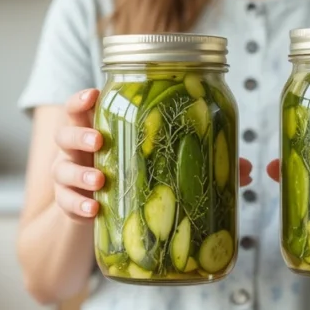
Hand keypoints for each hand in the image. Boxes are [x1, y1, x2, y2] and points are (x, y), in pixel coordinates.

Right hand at [52, 89, 253, 221]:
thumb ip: (197, 161)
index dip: (82, 98)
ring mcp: (70, 177)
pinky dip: (78, 207)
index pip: (81, 106)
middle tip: (99, 142)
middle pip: (66, 133)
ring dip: (79, 175)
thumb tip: (247, 170)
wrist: (101, 215)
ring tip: (100, 182)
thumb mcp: (156, 163)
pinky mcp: (70, 205)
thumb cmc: (136, 176)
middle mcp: (79, 150)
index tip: (94, 94)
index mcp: (100, 129)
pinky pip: (67, 204)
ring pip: (62, 170)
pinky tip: (93, 212)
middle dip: (80, 135)